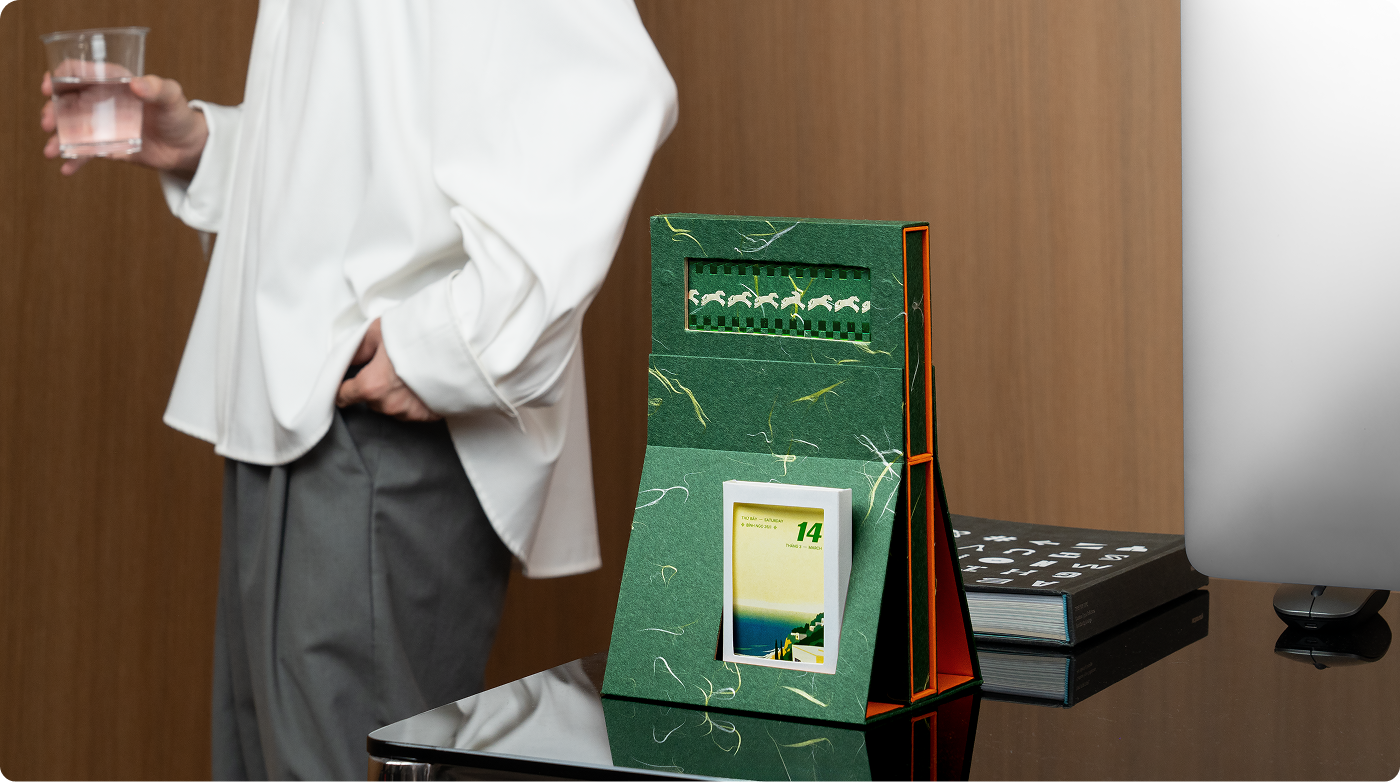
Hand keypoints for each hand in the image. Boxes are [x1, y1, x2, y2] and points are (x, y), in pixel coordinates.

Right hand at [42, 72, 208, 176]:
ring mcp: (102, 124)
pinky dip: (75, 160)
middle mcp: (101, 100)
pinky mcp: (107, 146)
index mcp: (112, 81)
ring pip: (71, 128)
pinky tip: (66, 169)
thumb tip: (137, 84)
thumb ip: (158, 88)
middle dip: (52, 110)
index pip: (79, 72)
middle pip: (66, 101)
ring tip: (51, 151)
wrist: (187, 146)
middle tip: (48, 122)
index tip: (49, 88)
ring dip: (57, 137)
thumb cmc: (180, 114)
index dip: (60, 76)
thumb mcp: (173, 97)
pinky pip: (85, 152)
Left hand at [336, 320, 441, 421]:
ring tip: (410, 372)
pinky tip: (423, 382)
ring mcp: (410, 412)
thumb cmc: (419, 335)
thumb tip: (349, 358)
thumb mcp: (379, 332)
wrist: (458, 345)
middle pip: (371, 400)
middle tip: (390, 366)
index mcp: (372, 385)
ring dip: (396, 394)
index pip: (344, 396)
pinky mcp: (429, 415)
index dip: (343, 387)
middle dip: (376, 386)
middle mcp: (389, 404)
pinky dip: (415, 399)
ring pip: (393, 406)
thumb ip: (359, 349)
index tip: (345, 384)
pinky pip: (414, 410)